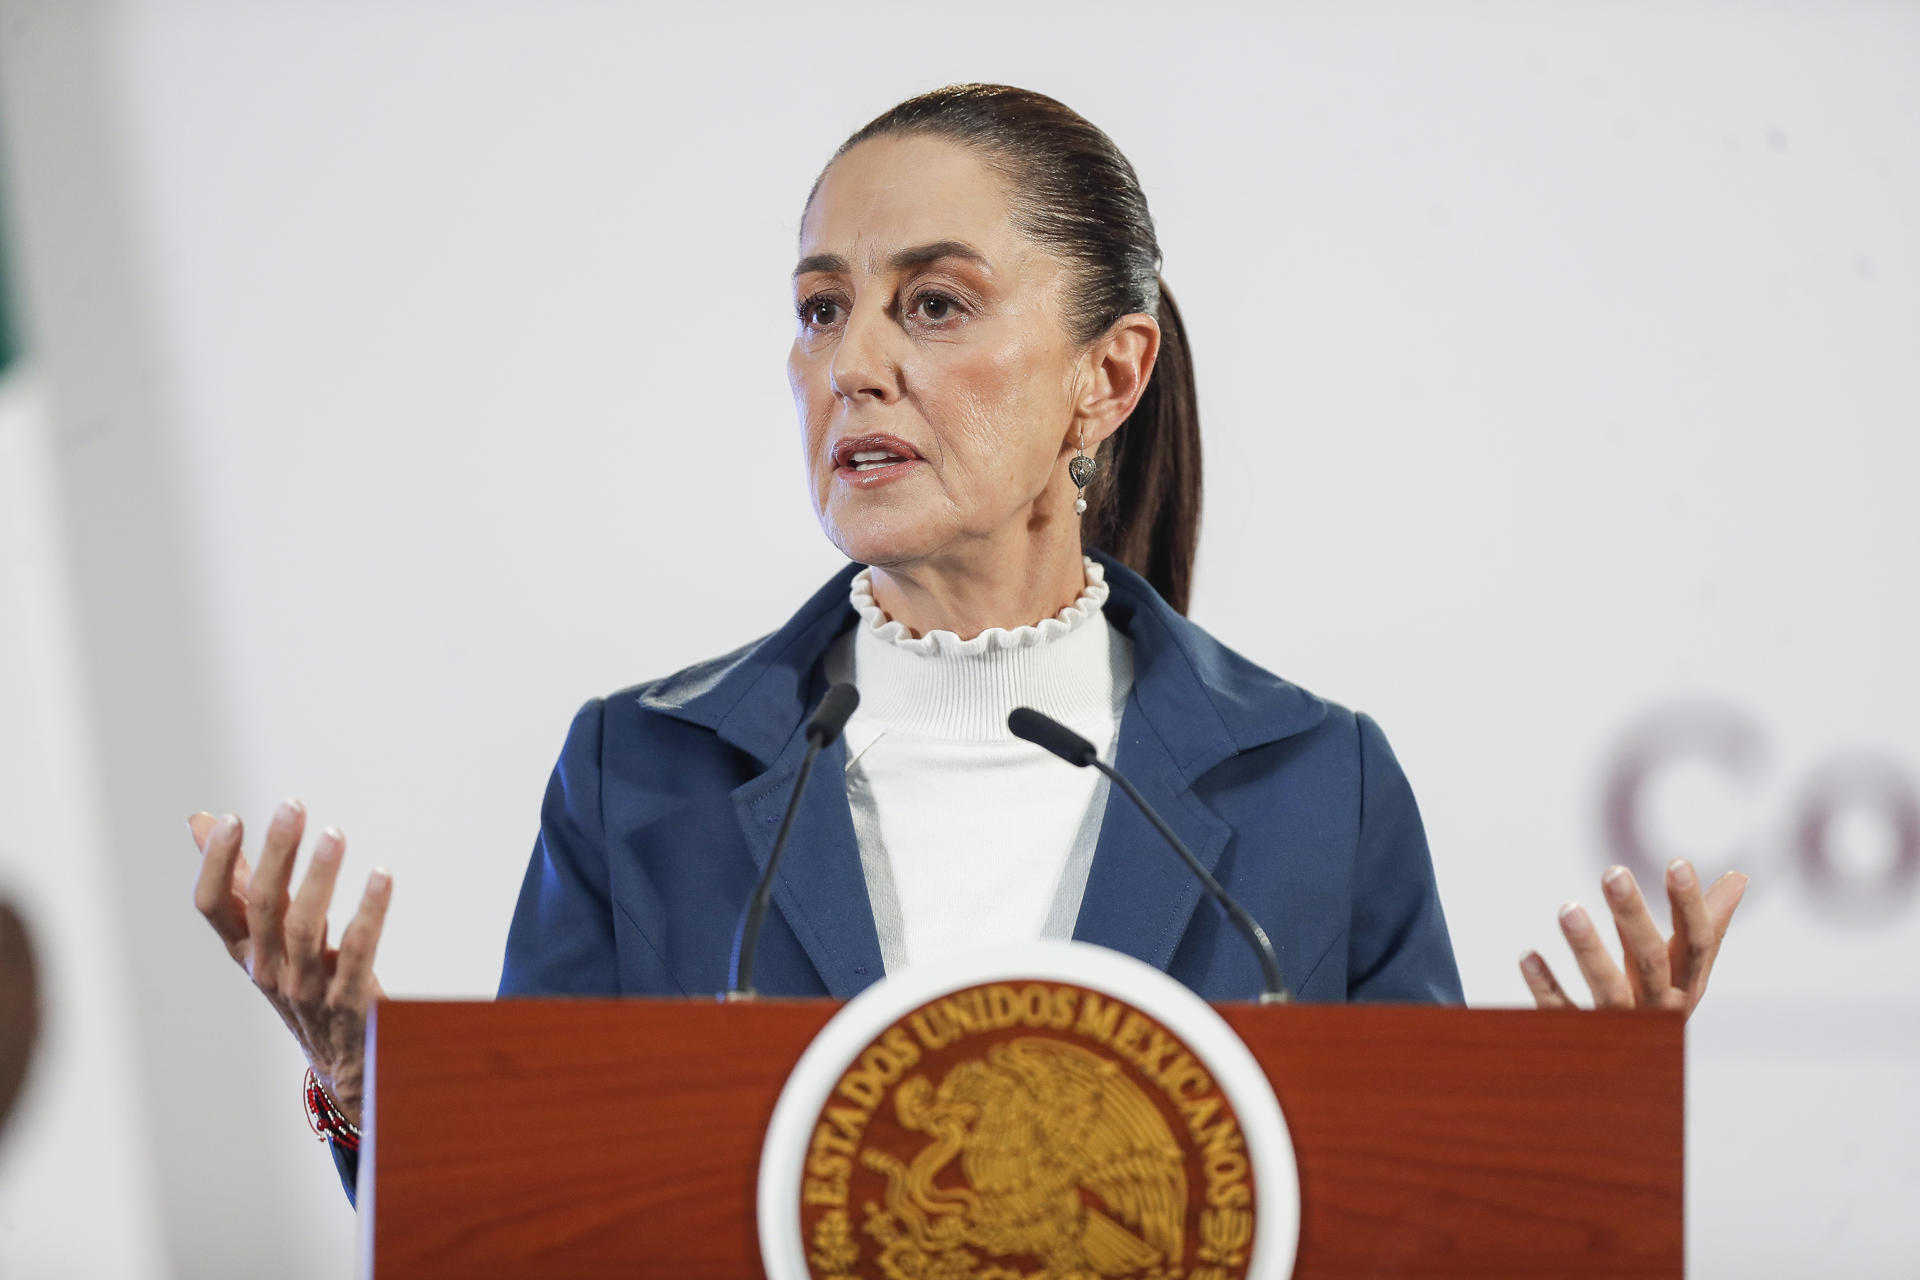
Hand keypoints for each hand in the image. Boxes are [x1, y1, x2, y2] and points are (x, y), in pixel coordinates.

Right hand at [189, 801, 391, 1125]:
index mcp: (245, 952)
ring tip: (334, 835)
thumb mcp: (266, 936)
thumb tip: (201, 821)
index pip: (213, 907)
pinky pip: (356, 952)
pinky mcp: (349, 1001)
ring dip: (319, 878)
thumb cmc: (302, 983)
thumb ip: (240, 879)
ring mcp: (306, 989)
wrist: (344, 1062)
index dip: (216, 864)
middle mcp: (267, 970)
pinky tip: (382, 877)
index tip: (230, 819)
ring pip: (304, 928)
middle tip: (292, 807)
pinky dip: (369, 913)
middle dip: (276, 855)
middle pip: (261, 908)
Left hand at [1520, 859, 1747, 1018]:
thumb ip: (1706, 924)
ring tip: (1567, 908)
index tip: (1677, 862)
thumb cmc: (1660, 1006)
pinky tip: (1528, 956)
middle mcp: (1659, 1008)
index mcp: (1687, 986)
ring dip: (1588, 949)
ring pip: (1607, 989)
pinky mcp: (1583, 1040)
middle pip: (1650, 961)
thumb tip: (1739, 877)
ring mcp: (1621, 1026)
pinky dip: (1546, 987)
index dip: (1690, 905)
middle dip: (1633, 917)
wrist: (1634, 1083)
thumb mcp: (1685, 969)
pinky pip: (1563, 1015)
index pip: (1697, 943)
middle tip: (1613, 872)